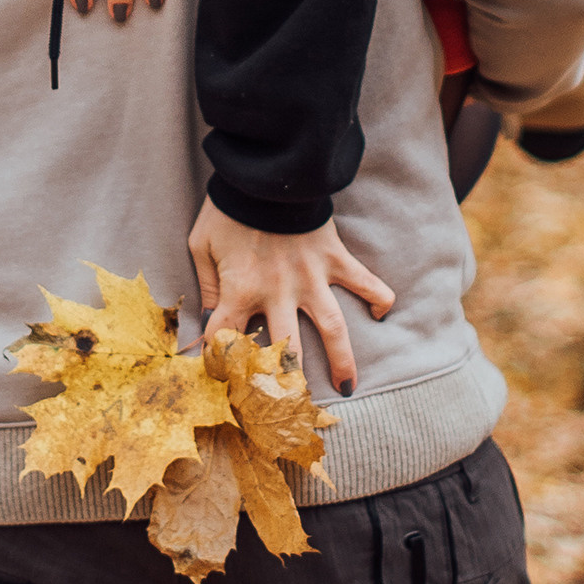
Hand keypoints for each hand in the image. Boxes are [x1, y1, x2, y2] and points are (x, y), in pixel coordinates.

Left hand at [188, 197, 395, 397]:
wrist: (263, 173)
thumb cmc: (227, 209)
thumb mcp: (201, 246)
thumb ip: (208, 287)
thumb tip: (211, 322)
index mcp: (241, 291)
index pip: (225, 340)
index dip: (217, 365)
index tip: (221, 384)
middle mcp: (278, 292)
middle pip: (286, 350)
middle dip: (289, 385)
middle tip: (294, 411)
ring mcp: (311, 277)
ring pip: (332, 328)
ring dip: (342, 359)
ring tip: (348, 387)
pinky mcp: (334, 258)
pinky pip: (364, 280)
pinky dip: (378, 295)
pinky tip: (383, 313)